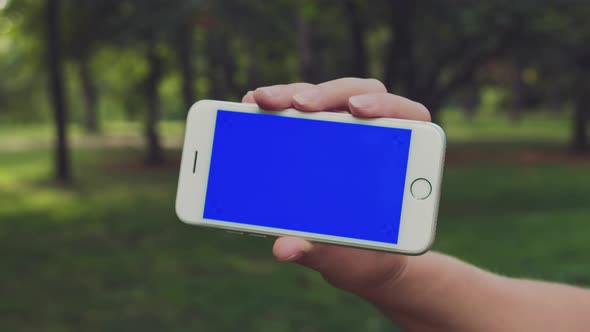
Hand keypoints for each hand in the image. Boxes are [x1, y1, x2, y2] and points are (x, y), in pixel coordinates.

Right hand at [241, 78, 430, 294]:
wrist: (360, 262)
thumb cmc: (365, 257)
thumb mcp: (346, 259)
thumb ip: (319, 252)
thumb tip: (284, 247)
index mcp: (402, 157)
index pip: (405, 114)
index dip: (384, 105)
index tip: (357, 110)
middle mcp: (374, 135)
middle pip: (355, 95)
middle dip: (324, 94)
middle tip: (296, 104)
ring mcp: (342, 132)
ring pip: (320, 99)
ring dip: (291, 95)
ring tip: (260, 101)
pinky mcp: (315, 138)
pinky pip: (296, 114)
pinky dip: (273, 110)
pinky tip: (249, 109)